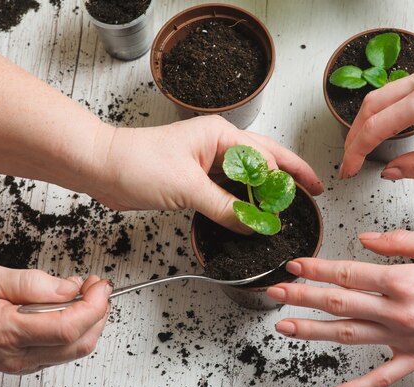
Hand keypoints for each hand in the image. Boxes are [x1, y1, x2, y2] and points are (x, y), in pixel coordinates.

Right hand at [0, 266, 110, 374]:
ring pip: (75, 350)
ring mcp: (22, 364)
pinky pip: (63, 351)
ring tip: (84, 293)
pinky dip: (77, 329)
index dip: (94, 305)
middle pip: (80, 343)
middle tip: (96, 286)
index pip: (67, 328)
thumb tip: (68, 287)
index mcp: (6, 332)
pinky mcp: (26, 364)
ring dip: (91, 321)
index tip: (100, 285)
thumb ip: (32, 283)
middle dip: (99, 312)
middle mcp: (17, 355)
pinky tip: (70, 308)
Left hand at [90, 116, 323, 233]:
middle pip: (264, 161)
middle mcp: (217, 145)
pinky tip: (252, 212)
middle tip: (311, 193)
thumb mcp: (188, 188)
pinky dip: (242, 202)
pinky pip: (228, 190)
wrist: (102, 168)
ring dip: (265, 192)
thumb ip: (226, 208)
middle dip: (288, 178)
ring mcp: (206, 161)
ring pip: (246, 177)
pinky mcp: (195, 178)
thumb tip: (255, 224)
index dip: (288, 177)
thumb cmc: (137, 163)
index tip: (306, 194)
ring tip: (287, 206)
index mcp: (220, 136)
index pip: (266, 157)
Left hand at [266, 230, 413, 386]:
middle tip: (275, 293)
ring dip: (313, 331)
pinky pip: (381, 377)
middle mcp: (398, 312)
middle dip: (302, 297)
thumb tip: (364, 239)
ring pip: (349, 336)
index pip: (347, 274)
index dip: (316, 269)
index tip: (294, 265)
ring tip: (284, 327)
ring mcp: (405, 338)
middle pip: (339, 304)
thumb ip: (398, 241)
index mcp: (403, 281)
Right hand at [340, 59, 413, 179]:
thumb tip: (389, 172)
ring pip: (382, 94)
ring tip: (361, 147)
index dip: (356, 151)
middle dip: (354, 136)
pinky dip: (383, 110)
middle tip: (349, 161)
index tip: (349, 170)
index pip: (375, 126)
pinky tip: (384, 128)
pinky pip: (398, 89)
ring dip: (366, 121)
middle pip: (371, 105)